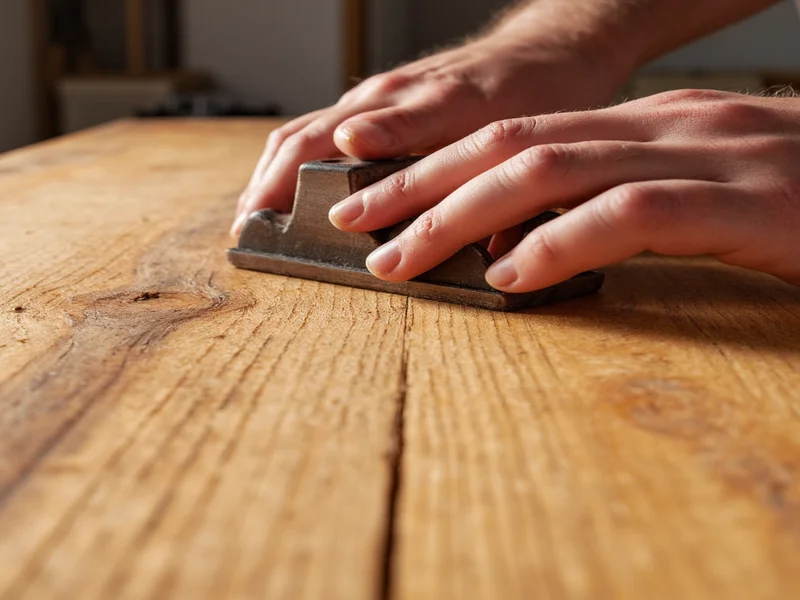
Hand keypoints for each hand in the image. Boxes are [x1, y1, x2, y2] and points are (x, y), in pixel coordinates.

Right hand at [231, 36, 620, 235]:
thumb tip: (358, 155)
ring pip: (308, 132)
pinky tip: (299, 182)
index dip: (281, 188)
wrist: (549, 53)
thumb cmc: (527, 92)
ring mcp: (381, 100)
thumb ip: (422, 137)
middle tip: (246, 233)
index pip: (314, 146)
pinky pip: (328, 128)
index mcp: (398, 107)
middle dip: (265, 187)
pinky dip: (302, 159)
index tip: (258, 226)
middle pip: (298, 140)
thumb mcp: (486, 121)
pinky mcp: (388, 103)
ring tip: (259, 214)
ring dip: (276, 174)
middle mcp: (380, 99)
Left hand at [328, 90, 799, 289]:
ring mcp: (701, 156)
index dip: (437, 168)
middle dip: (424, 186)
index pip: (518, 136)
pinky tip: (509, 274)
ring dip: (460, 216)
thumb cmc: (795, 203)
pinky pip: (628, 214)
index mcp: (647, 123)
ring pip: (550, 171)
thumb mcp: (693, 191)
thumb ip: (610, 205)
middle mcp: (663, 126)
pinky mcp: (738, 202)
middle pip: (513, 146)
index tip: (378, 202)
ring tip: (402, 258)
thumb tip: (520, 241)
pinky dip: (559, 242)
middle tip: (359, 224)